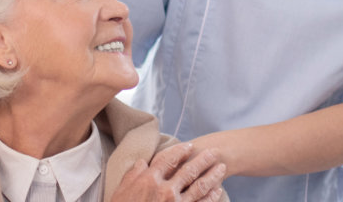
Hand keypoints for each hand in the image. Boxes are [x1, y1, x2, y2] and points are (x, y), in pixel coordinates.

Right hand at [110, 142, 226, 201]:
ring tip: (221, 168)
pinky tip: (218, 191)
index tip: (189, 146)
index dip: (180, 151)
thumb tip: (143, 161)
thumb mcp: (121, 190)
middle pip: (189, 170)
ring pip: (199, 187)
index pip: (168, 159)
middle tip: (215, 151)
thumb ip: (133, 174)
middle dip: (204, 159)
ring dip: (212, 176)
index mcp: (149, 180)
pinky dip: (211, 197)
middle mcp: (165, 190)